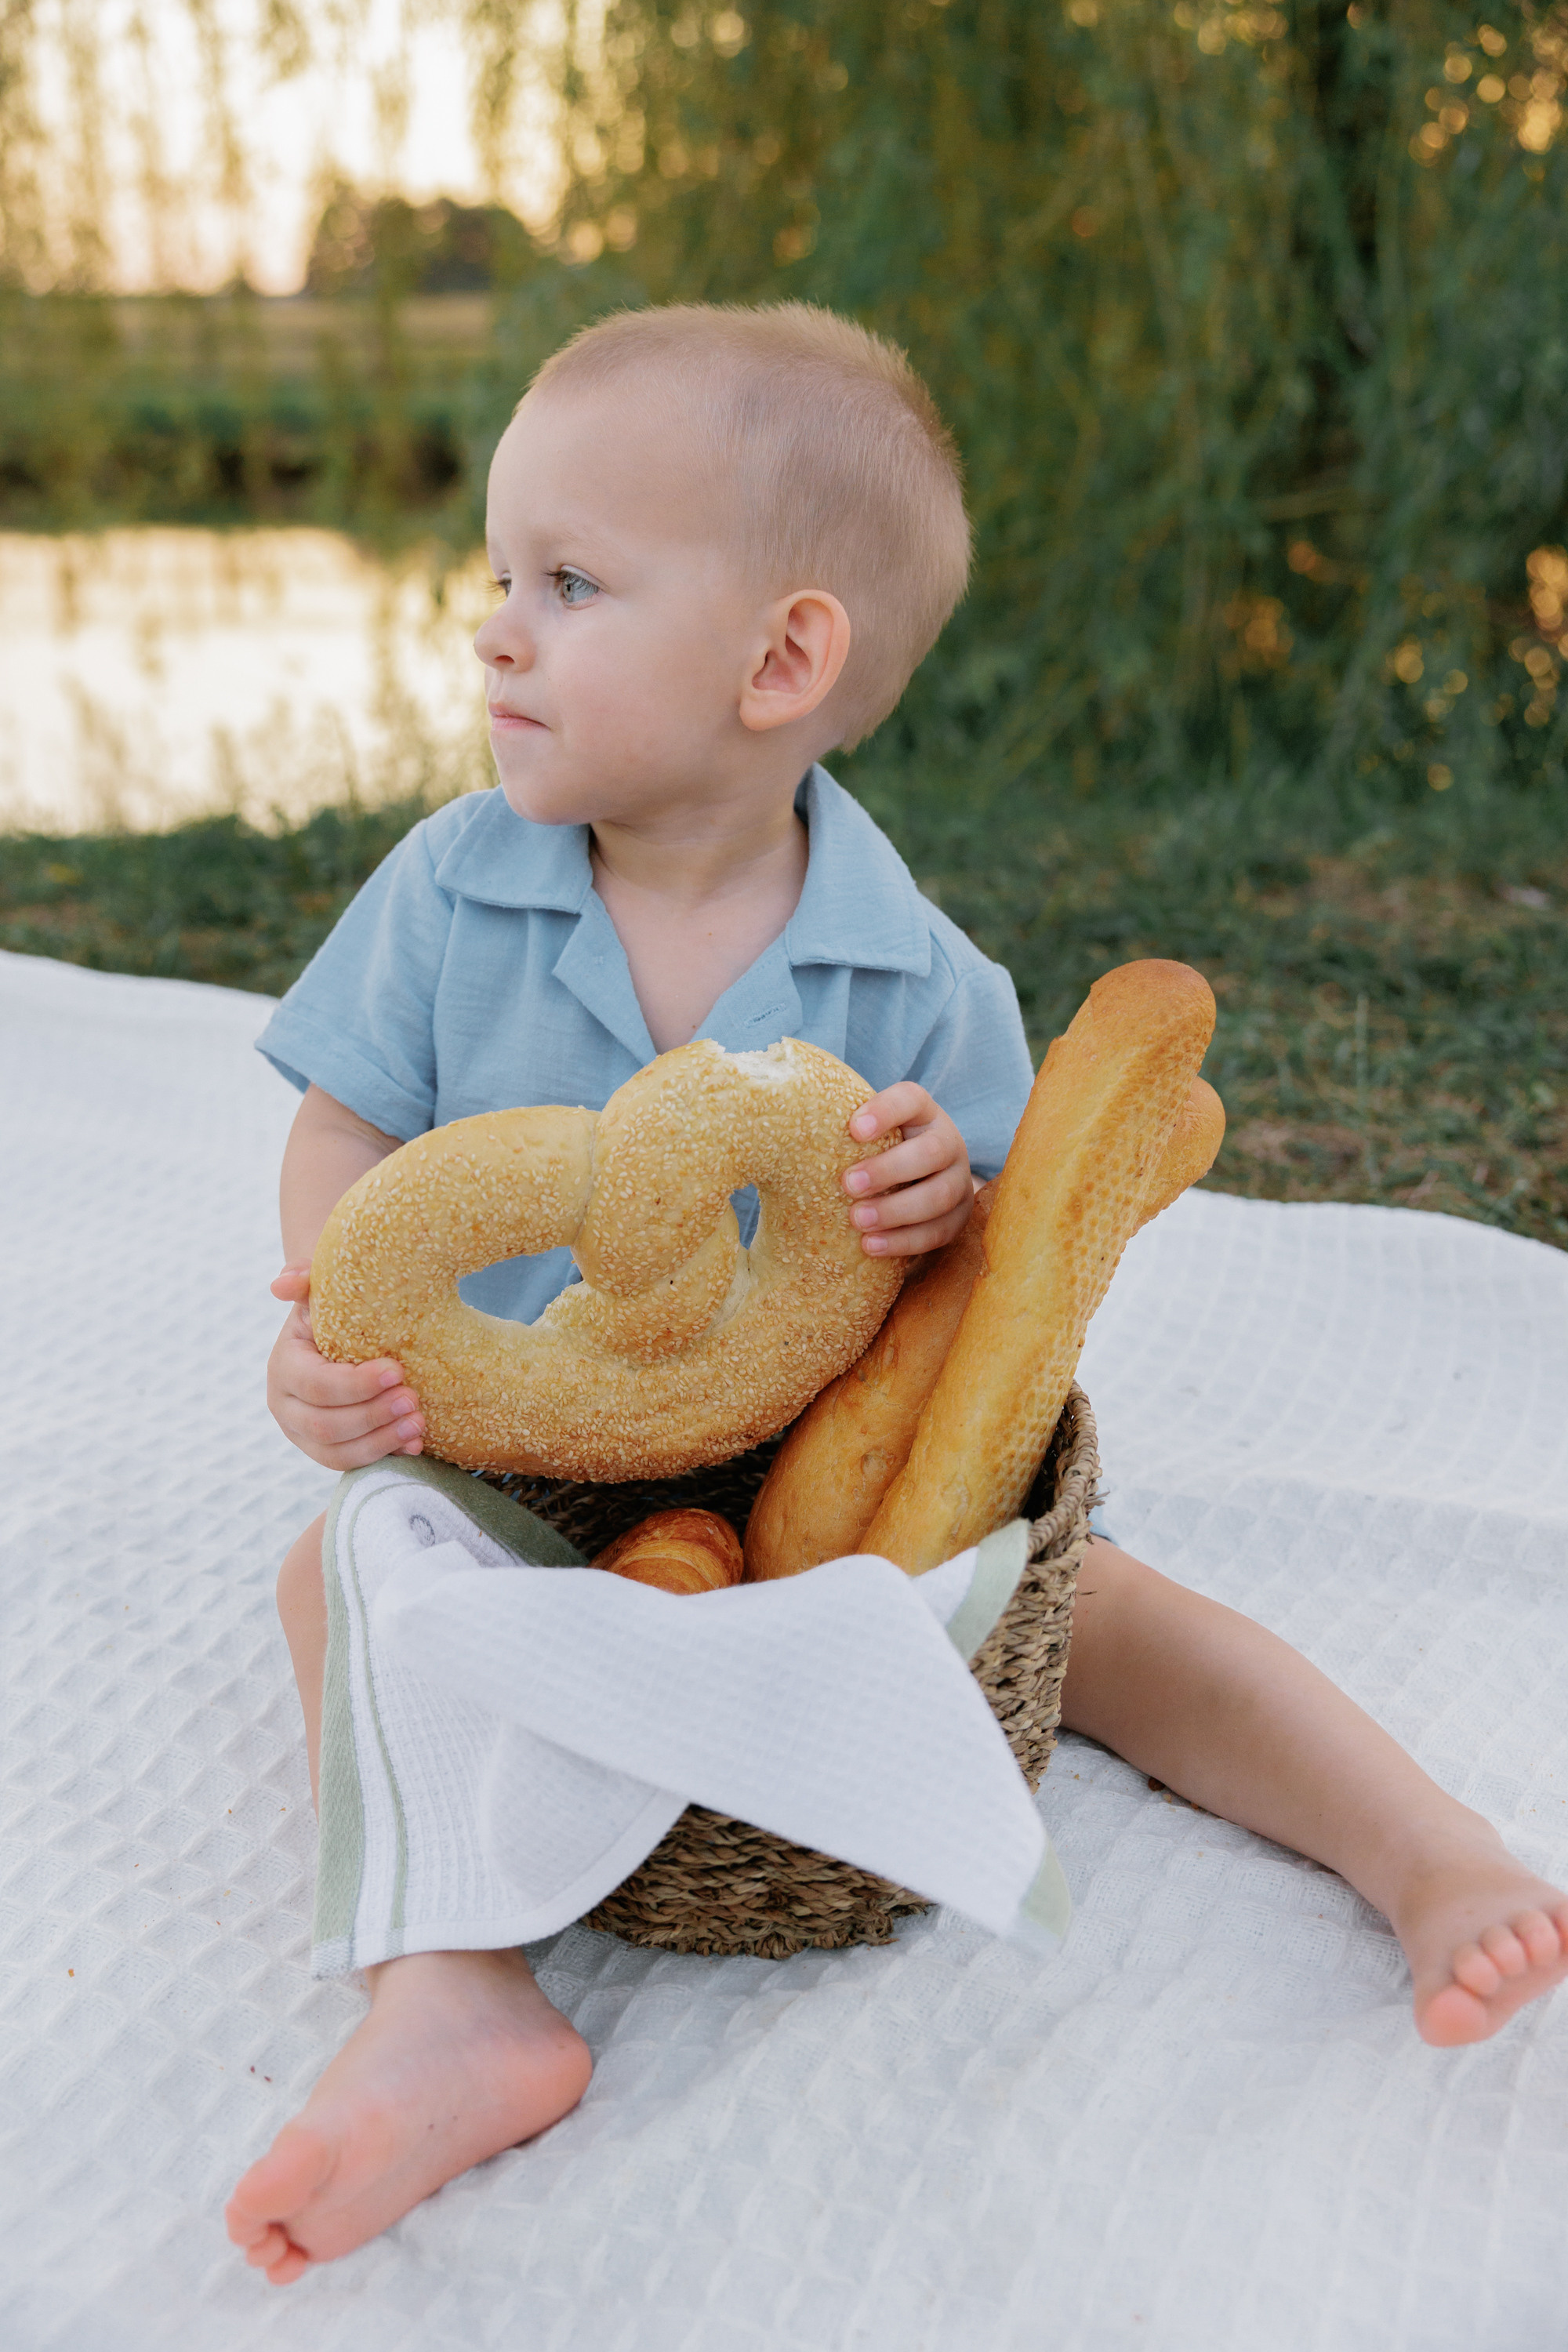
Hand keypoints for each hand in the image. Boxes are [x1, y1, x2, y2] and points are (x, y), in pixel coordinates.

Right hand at [267, 1264, 424, 1470]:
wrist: (340, 1333)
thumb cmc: (336, 1309)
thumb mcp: (320, 1291)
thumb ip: (303, 1279)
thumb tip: (283, 1285)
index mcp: (284, 1366)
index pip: (316, 1385)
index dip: (357, 1384)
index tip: (398, 1371)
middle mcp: (285, 1406)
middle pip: (325, 1425)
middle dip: (373, 1415)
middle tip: (413, 1400)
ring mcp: (302, 1434)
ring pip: (336, 1453)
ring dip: (381, 1441)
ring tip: (419, 1423)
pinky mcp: (325, 1450)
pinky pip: (350, 1464)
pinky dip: (383, 1456)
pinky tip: (414, 1443)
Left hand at [842, 1084, 973, 1256]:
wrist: (923, 1183)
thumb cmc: (877, 1153)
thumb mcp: (867, 1136)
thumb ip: (838, 1131)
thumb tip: (770, 1139)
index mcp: (922, 1113)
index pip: (911, 1099)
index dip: (885, 1110)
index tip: (853, 1128)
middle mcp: (947, 1142)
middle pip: (931, 1152)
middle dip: (889, 1169)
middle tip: (848, 1184)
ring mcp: (958, 1182)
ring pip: (938, 1196)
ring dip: (896, 1211)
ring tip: (857, 1221)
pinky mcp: (958, 1218)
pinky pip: (937, 1233)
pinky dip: (903, 1241)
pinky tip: (870, 1247)